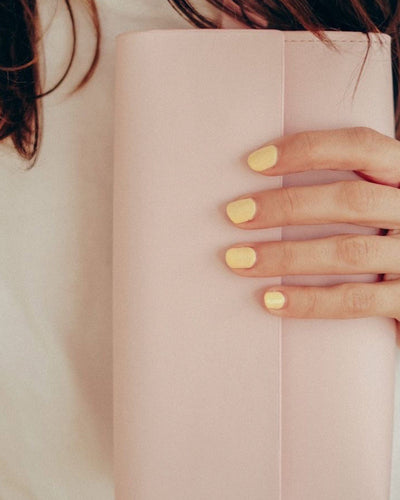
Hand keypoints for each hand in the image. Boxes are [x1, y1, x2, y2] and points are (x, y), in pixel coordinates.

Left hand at [224, 126, 399, 326]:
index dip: (308, 150)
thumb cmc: (388, 231)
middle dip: (287, 206)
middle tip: (235, 214)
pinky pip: (356, 301)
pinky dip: (310, 301)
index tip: (255, 162)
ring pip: (348, 252)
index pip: (360, 147)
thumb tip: (265, 176)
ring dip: (286, 256)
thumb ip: (344, 190)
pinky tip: (271, 299)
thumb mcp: (379, 198)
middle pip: (350, 201)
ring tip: (239, 260)